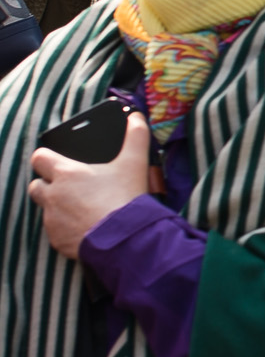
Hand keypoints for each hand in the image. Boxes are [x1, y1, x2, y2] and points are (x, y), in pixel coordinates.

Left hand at [29, 113, 150, 258]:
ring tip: (82, 208)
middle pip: (36, 185)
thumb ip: (136, 136)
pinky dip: (67, 228)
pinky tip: (87, 226)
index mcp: (66, 173)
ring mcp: (52, 219)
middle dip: (48, 184)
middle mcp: (53, 195)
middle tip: (71, 186)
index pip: (39, 157)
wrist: (125, 237)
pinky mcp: (57, 239)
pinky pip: (56, 231)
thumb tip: (136, 116)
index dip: (46, 156)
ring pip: (45, 209)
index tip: (57, 160)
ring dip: (58, 207)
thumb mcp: (134, 162)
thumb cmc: (125, 197)